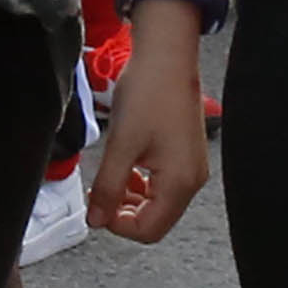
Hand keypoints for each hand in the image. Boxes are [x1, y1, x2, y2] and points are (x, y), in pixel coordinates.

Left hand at [86, 28, 210, 240]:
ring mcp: (191, 168)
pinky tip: (127, 165)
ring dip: (131, 199)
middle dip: (124, 213)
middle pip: (156, 222)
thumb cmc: (148, 94)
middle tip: (100, 191)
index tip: (96, 205)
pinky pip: (163, 185)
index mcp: (179, 182)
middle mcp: (192, 181)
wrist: (167, 57)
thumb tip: (96, 220)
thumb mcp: (121, 145)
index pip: (148, 231)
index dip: (117, 225)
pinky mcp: (186, 156)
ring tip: (111, 177)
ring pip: (158, 204)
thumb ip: (108, 187)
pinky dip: (142, 184)